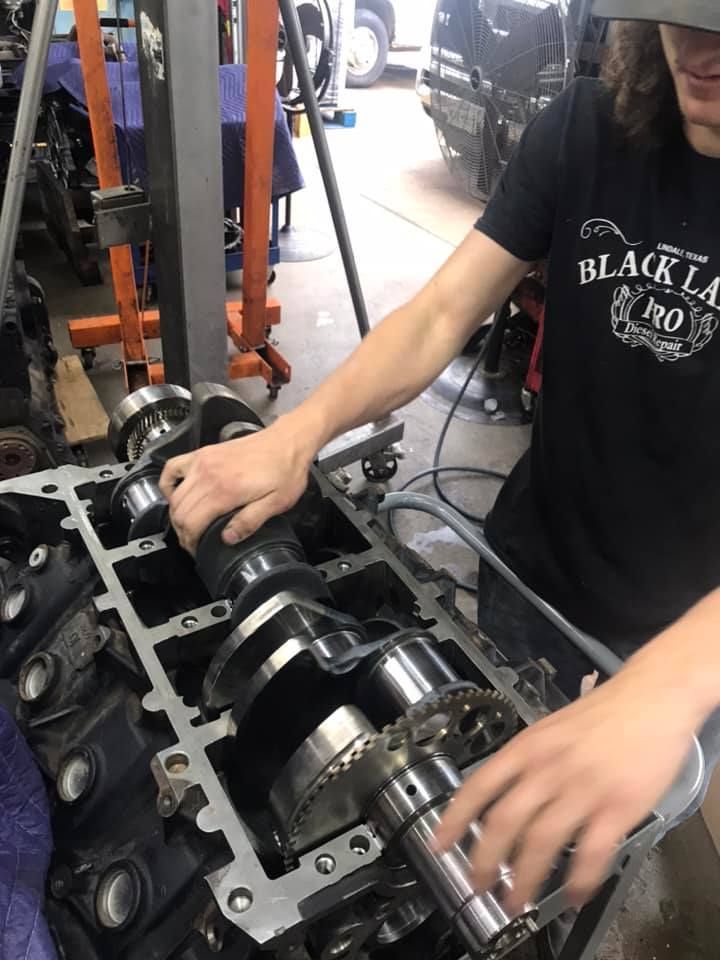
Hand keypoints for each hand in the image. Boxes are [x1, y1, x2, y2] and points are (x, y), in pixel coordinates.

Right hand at [158, 416, 315, 552]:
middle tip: (192, 542)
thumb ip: (250, 521)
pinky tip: (175, 495)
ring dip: (175, 514)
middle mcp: (209, 475)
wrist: (288, 441)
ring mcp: (203, 462)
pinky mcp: (204, 453)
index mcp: (226, 490)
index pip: (192, 523)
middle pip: (180, 511)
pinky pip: (173, 468)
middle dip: (182, 532)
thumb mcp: (277, 502)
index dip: (191, 542)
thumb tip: (227, 538)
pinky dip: (168, 483)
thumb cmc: (286, 469)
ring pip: (175, 494)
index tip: (196, 550)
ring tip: (186, 526)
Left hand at [434, 659, 698, 913]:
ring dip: (524, 879)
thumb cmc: (601, 715)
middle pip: (503, 822)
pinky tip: (573, 896)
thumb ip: (528, 762)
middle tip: (478, 887)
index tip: (438, 845)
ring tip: (516, 902)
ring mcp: (582, 788)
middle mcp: (546, 768)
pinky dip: (579, 880)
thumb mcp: (550, 729)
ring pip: (541, 843)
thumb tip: (503, 798)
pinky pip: (591, 852)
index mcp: (526, 747)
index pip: (478, 786)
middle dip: (485, 861)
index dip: (454, 819)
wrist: (652, 698)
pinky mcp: (618, 807)